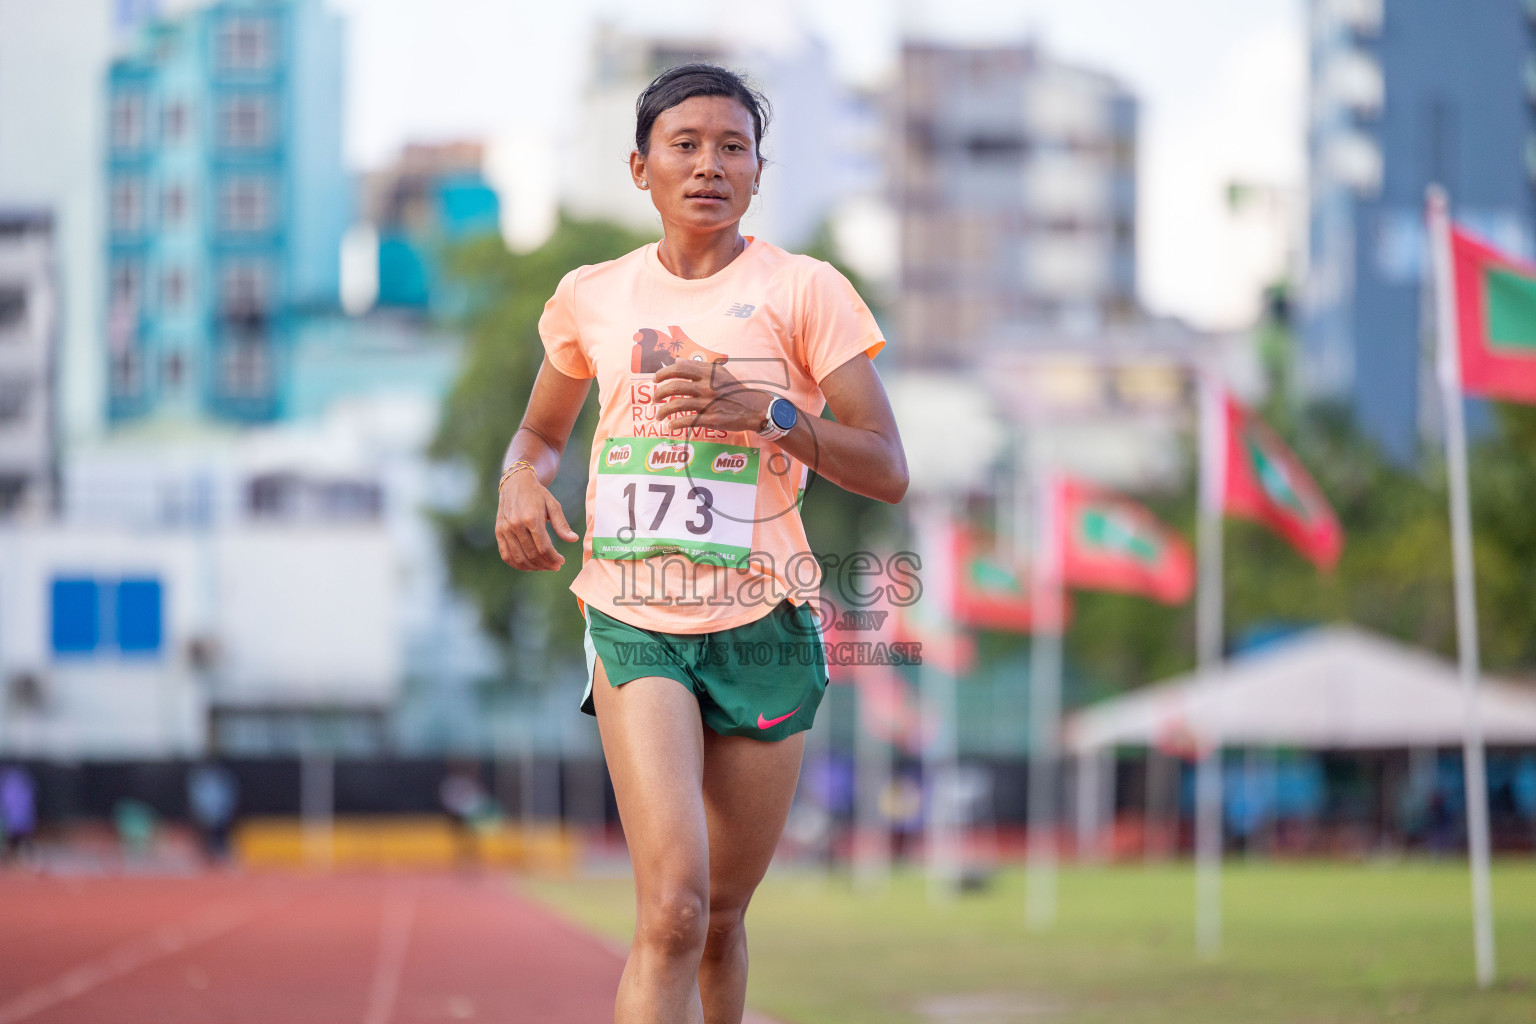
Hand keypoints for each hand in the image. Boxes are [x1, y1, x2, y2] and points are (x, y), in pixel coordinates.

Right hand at [495, 469, 578, 570]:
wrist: (515, 482)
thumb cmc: (538, 494)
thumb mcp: (553, 505)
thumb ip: (562, 524)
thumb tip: (573, 539)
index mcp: (532, 518)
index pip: (544, 547)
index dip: (554, 558)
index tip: (561, 561)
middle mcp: (516, 525)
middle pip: (532, 555)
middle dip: (546, 564)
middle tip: (555, 566)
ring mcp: (505, 529)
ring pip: (519, 558)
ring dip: (534, 566)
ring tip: (544, 566)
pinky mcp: (499, 532)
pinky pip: (506, 555)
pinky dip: (517, 564)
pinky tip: (528, 566)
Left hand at [652, 359, 773, 432]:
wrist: (754, 408)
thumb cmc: (735, 390)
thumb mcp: (719, 373)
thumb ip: (698, 367)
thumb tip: (677, 361)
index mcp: (708, 374)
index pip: (679, 369)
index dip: (663, 373)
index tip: (655, 379)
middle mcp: (706, 387)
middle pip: (674, 387)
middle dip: (659, 393)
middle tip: (654, 399)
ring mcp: (708, 404)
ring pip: (677, 405)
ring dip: (663, 411)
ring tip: (658, 415)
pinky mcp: (711, 419)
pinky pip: (687, 421)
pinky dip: (675, 424)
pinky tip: (670, 426)